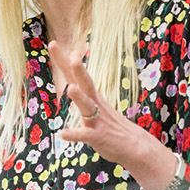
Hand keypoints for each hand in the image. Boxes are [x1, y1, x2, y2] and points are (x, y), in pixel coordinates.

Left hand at [48, 40, 176, 189]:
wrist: (135, 147)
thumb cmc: (113, 127)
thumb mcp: (98, 108)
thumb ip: (84, 97)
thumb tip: (72, 84)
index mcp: (94, 97)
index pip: (77, 75)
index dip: (65, 61)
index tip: (54, 43)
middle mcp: (96, 105)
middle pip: (86, 84)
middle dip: (79, 70)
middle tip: (72, 56)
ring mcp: (98, 120)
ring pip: (88, 106)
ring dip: (80, 98)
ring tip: (70, 89)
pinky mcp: (99, 137)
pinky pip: (85, 135)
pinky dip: (74, 134)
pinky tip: (63, 134)